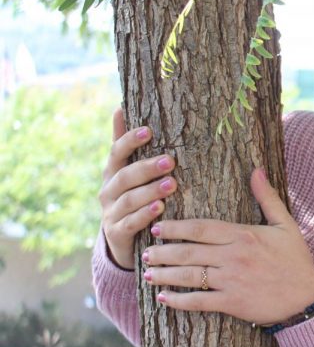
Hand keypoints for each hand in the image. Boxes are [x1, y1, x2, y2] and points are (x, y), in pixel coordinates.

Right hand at [99, 108, 176, 268]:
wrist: (122, 240)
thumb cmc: (130, 198)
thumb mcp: (126, 172)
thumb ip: (124, 144)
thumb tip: (119, 107)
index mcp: (112, 173)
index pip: (116, 152)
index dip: (129, 140)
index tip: (149, 130)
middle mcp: (108, 191)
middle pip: (125, 176)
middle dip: (146, 168)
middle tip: (170, 161)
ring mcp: (111, 213)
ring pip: (129, 200)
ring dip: (150, 191)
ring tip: (172, 184)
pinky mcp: (117, 233)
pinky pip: (130, 223)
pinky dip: (144, 215)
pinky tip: (159, 208)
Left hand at [142, 168, 313, 325]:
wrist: (308, 298)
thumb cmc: (297, 260)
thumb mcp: (287, 225)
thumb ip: (268, 198)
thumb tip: (257, 170)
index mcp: (244, 235)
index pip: (201, 228)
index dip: (175, 227)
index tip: (158, 227)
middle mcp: (234, 256)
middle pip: (188, 252)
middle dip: (163, 252)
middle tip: (145, 252)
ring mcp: (232, 281)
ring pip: (189, 276)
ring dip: (164, 275)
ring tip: (147, 272)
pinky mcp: (232, 303)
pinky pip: (198, 301)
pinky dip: (177, 300)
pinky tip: (162, 298)